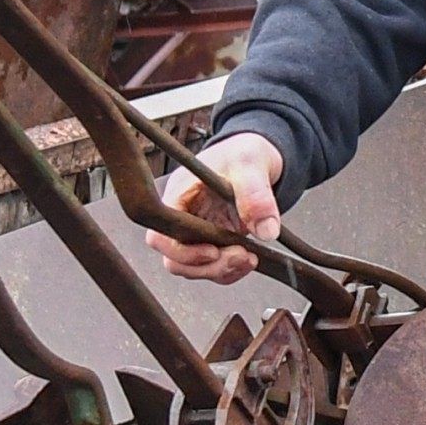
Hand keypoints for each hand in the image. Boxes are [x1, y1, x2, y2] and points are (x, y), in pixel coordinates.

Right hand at [152, 131, 287, 281]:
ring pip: (192, 268)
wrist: (258, 158)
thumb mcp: (250, 164)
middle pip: (173, 258)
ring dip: (219, 271)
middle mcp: (183, 216)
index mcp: (179, 194)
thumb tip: (265, 230)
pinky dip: (229, 271)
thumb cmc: (243, 152)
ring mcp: (197, 232)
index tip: (212, 250)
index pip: (159, 232)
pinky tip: (248, 260)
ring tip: (248, 258)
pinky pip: (212, 268)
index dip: (180, 250)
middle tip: (238, 256)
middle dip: (206, 266)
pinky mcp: (214, 242)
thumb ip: (256, 195)